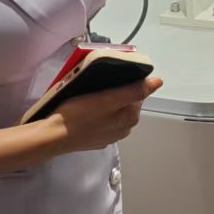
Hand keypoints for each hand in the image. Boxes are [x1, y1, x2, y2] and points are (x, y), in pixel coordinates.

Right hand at [44, 76, 163, 155]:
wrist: (55, 136)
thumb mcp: (107, 98)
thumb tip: (158, 82)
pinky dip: (97, 111)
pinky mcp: (96, 139)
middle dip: (115, 90)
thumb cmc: (80, 113)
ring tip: (90, 93)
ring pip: (113, 110)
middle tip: (97, 83)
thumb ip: (133, 91)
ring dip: (105, 100)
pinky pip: (102, 119)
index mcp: (130, 118)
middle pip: (125, 101)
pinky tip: (85, 108)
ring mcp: (110, 136)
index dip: (126, 80)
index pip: (137, 92)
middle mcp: (124, 129)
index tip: (110, 75)